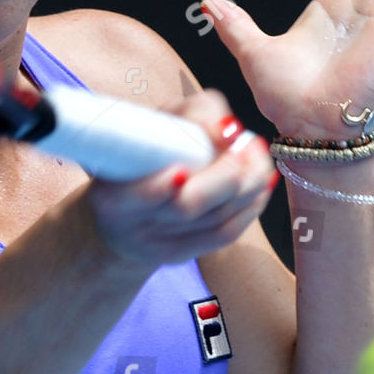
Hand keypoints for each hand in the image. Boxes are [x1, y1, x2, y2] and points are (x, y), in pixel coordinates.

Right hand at [85, 87, 274, 268]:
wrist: (118, 222)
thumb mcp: (145, 129)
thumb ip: (184, 119)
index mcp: (112, 194)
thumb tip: (229, 130)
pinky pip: (227, 234)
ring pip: (216, 219)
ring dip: (248, 184)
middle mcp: (134, 225)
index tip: (195, 160)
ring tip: (257, 154)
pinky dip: (251, 207)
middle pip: (188, 206)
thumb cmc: (136, 161)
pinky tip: (261, 183)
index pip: (145, 193)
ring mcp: (159, 245)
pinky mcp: (183, 254)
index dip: (169, 183)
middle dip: (226, 173)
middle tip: (247, 143)